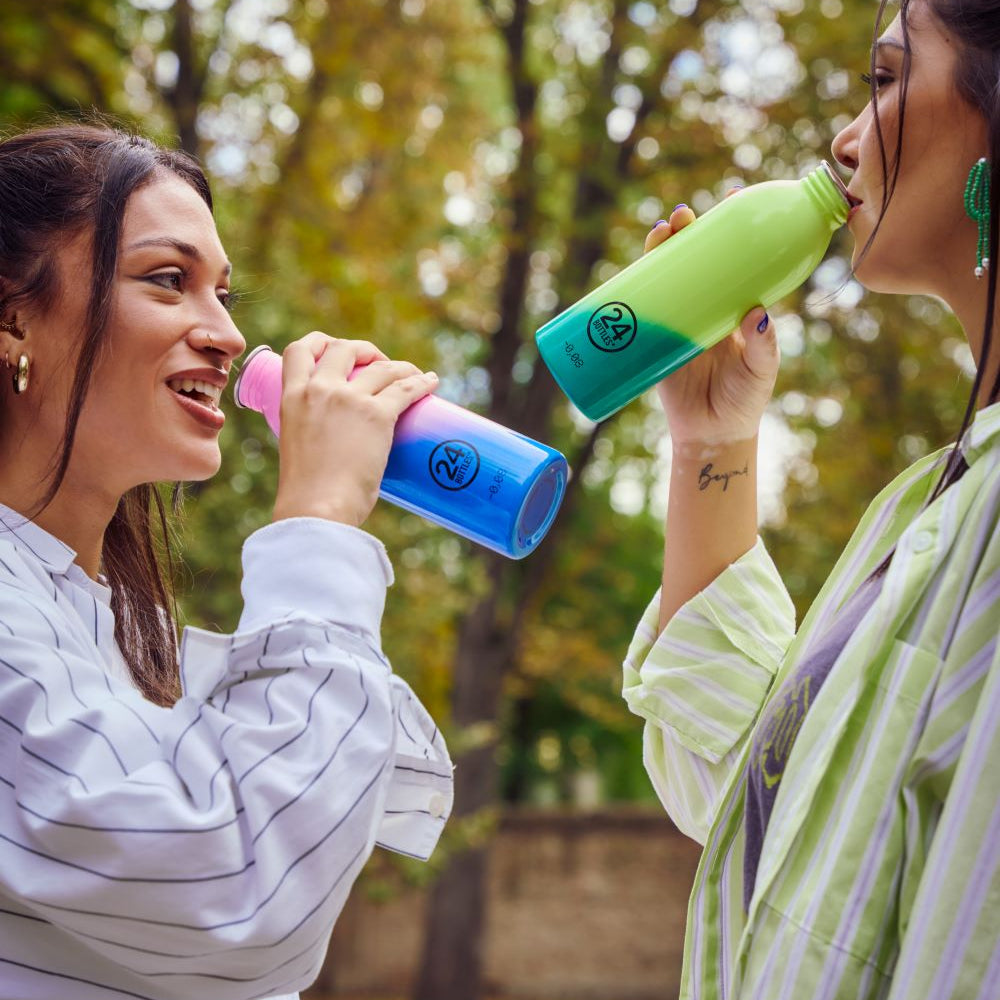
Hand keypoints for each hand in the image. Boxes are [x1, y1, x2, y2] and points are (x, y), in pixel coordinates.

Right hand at [271, 332, 437, 526]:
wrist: (318, 509)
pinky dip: (421, 383)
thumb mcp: (298, 448)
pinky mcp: (378, 415)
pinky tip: (431, 384)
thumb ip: (313, 435)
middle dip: (365, 351)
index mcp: (291, 397)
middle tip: (379, 366)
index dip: (320, 342)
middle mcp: (319, 390)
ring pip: (382, 368)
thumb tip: (337, 447)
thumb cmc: (308, 493)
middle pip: (345, 348)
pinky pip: (406, 389)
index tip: (336, 349)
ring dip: (401, 368)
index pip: (298, 350)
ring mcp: (349, 399)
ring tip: (414, 375)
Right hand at [647, 195, 779, 448]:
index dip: (731, 228)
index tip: (730, 198)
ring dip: (659, 251)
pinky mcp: (654, 340)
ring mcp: (678, 320)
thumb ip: (762, 346)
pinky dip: (632, 289)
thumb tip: (756, 314)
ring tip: (660, 233)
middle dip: (687, 232)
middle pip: (694, 258)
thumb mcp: (760, 372)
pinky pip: (641, 310)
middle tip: (683, 217)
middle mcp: (706, 305)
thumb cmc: (743, 400)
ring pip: (666, 277)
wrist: (710, 434)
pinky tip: (630, 272)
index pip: (734, 257)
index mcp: (735, 304)